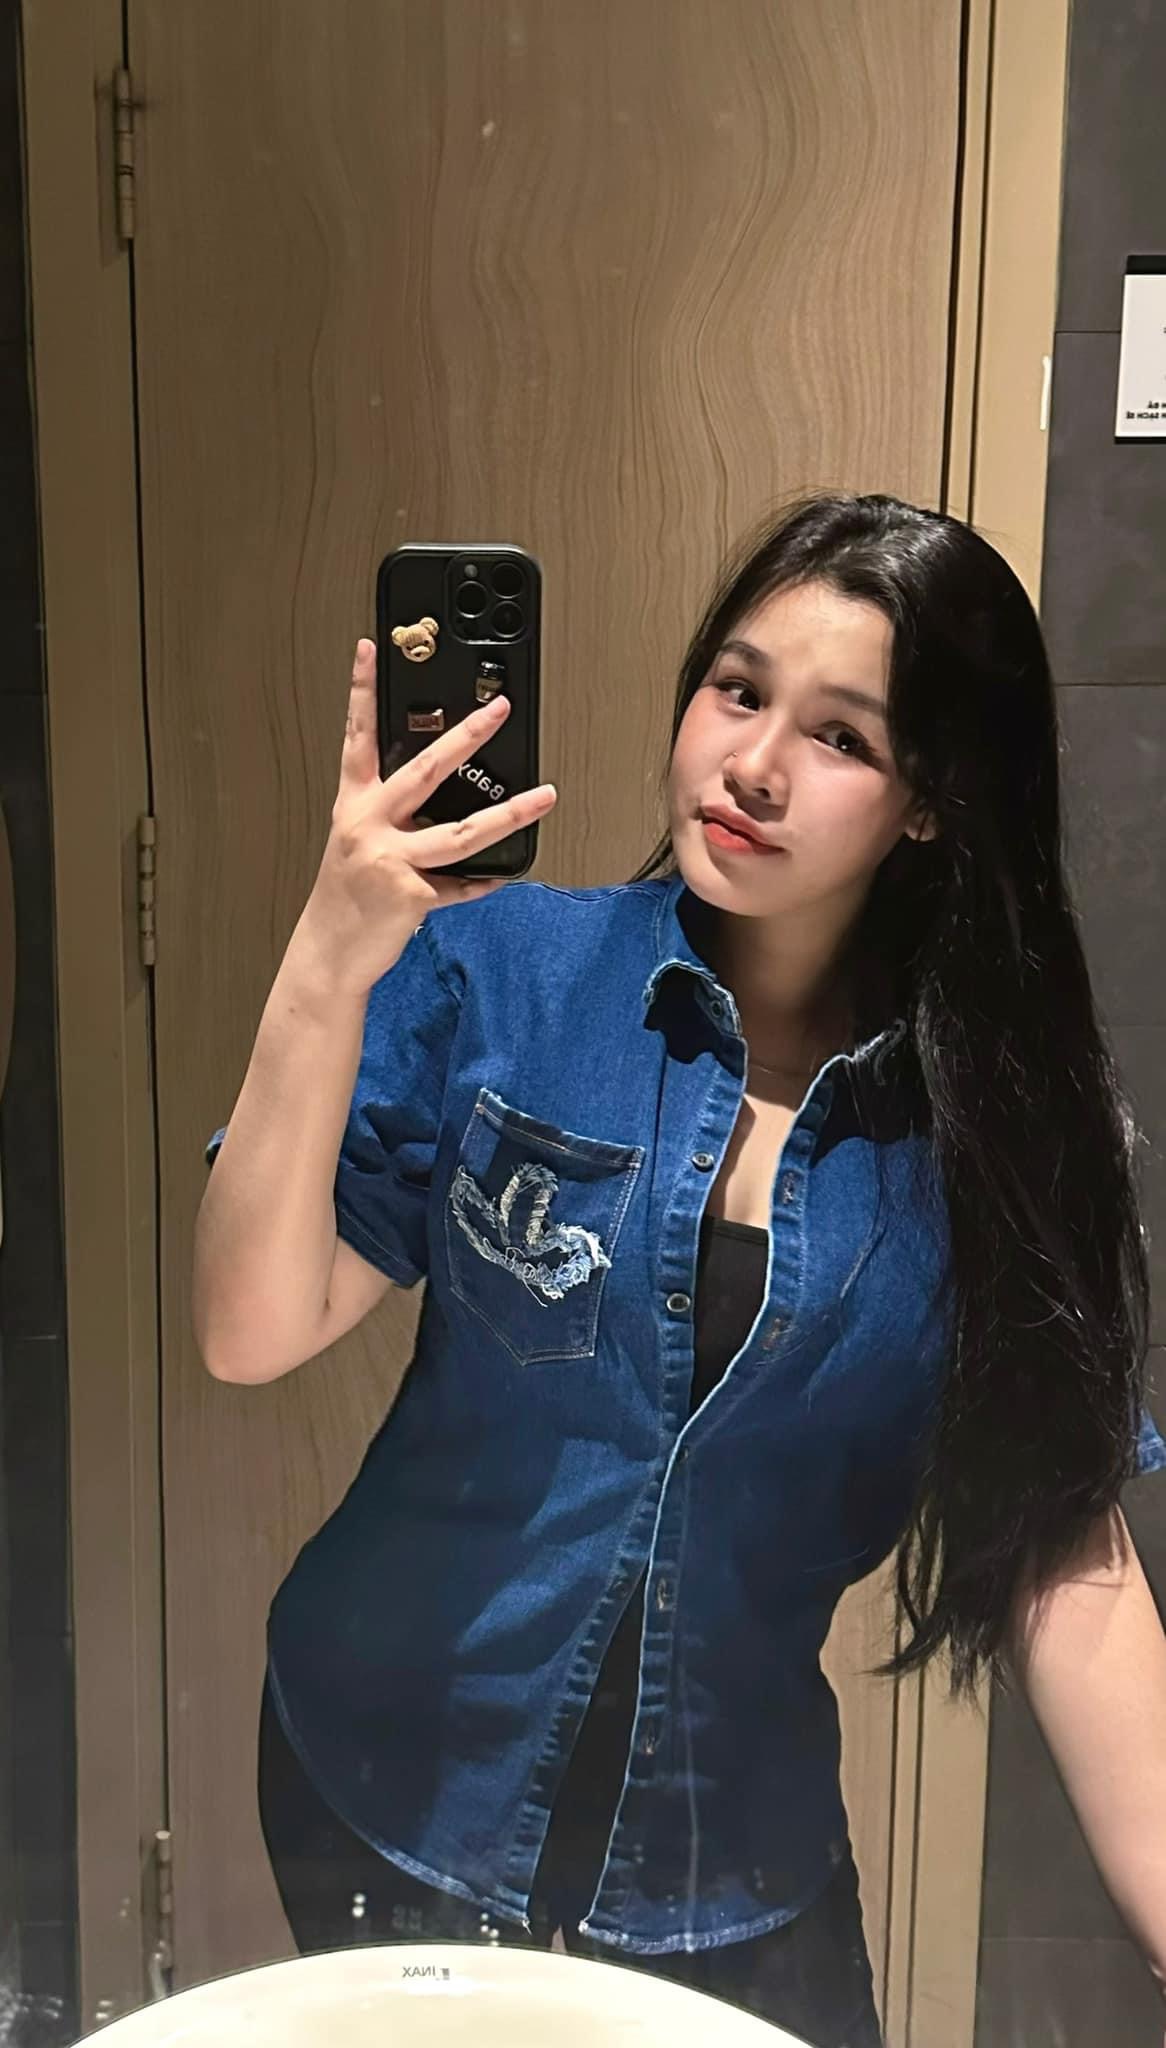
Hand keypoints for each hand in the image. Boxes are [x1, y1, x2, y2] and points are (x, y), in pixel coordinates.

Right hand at [295, 638, 555, 995]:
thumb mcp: (358, 844)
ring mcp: (390, 861)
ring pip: (462, 832)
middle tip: (499, 711)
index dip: (362, 690)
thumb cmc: (346, 896)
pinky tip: (501, 879)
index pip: (358, 736)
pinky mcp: (410, 895)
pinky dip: (483, 883)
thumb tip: (443, 798)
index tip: (372, 647)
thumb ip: (393, 816)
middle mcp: (369, 826)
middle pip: (425, 770)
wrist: (330, 951)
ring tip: (547, 796)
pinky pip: (461, 886)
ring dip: (510, 813)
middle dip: (466, 737)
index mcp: (355, 806)